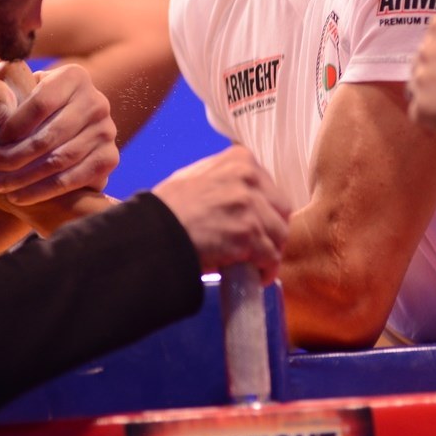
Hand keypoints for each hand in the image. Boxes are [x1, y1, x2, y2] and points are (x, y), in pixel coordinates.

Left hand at [0, 56, 118, 209]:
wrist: (60, 147)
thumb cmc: (28, 117)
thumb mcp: (12, 94)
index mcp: (73, 76)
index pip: (42, 102)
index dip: (15, 124)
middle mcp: (96, 100)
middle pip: (50, 135)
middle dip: (15, 155)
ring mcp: (106, 130)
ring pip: (60, 159)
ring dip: (25, 176)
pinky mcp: (110, 158)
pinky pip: (74, 178)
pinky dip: (43, 191)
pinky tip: (19, 196)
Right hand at [153, 146, 290, 284]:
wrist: (154, 232)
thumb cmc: (168, 208)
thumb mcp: (197, 176)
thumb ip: (225, 178)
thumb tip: (243, 192)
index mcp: (239, 159)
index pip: (270, 188)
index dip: (266, 211)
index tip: (257, 225)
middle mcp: (248, 178)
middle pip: (281, 210)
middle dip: (272, 230)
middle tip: (258, 246)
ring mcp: (250, 206)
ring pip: (280, 235)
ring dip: (270, 252)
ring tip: (255, 263)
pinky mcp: (248, 235)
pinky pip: (271, 257)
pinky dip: (266, 270)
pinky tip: (256, 276)